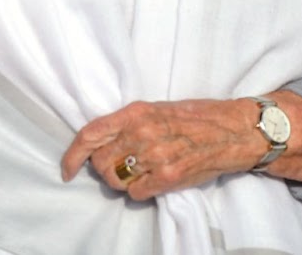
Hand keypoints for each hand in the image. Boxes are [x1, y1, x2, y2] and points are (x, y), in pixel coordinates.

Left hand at [61, 98, 262, 199]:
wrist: (233, 130)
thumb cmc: (198, 117)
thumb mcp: (159, 109)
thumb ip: (129, 123)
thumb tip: (103, 142)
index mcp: (137, 112)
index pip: (91, 134)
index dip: (73, 154)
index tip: (67, 168)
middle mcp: (142, 133)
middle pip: (100, 162)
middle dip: (104, 167)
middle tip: (122, 164)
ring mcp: (155, 156)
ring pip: (115, 181)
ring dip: (122, 181)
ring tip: (140, 171)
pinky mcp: (168, 177)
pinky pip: (136, 194)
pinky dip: (141, 191)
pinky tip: (155, 179)